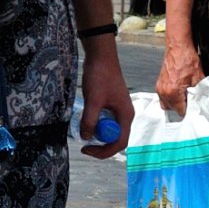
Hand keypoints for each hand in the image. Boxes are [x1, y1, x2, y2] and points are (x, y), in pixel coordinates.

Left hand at [78, 44, 134, 160]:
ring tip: (82, 129)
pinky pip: (104, 121)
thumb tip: (85, 138)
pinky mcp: (111, 105)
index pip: (120, 143)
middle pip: (114, 138)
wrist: (101, 56)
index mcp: (126, 115)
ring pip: (109, 130)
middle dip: (99, 143)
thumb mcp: (93, 100)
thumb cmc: (100, 75)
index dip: (104, 151)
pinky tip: (84, 119)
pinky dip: (94, 123)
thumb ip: (89, 120)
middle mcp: (125, 115)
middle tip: (82, 141)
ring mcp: (118, 110)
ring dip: (96, 133)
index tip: (87, 149)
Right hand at [156, 35, 204, 115]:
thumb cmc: (187, 59)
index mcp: (173, 92)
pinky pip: (163, 96)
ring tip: (184, 94)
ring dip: (175, 102)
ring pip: (167, 104)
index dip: (189, 109)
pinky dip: (171, 96)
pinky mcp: (159, 83)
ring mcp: (159, 87)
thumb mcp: (199, 78)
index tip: (194, 106)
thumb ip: (200, 93)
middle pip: (172, 109)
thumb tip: (203, 102)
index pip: (181, 111)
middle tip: (190, 99)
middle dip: (182, 106)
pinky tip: (178, 89)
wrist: (178, 47)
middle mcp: (164, 92)